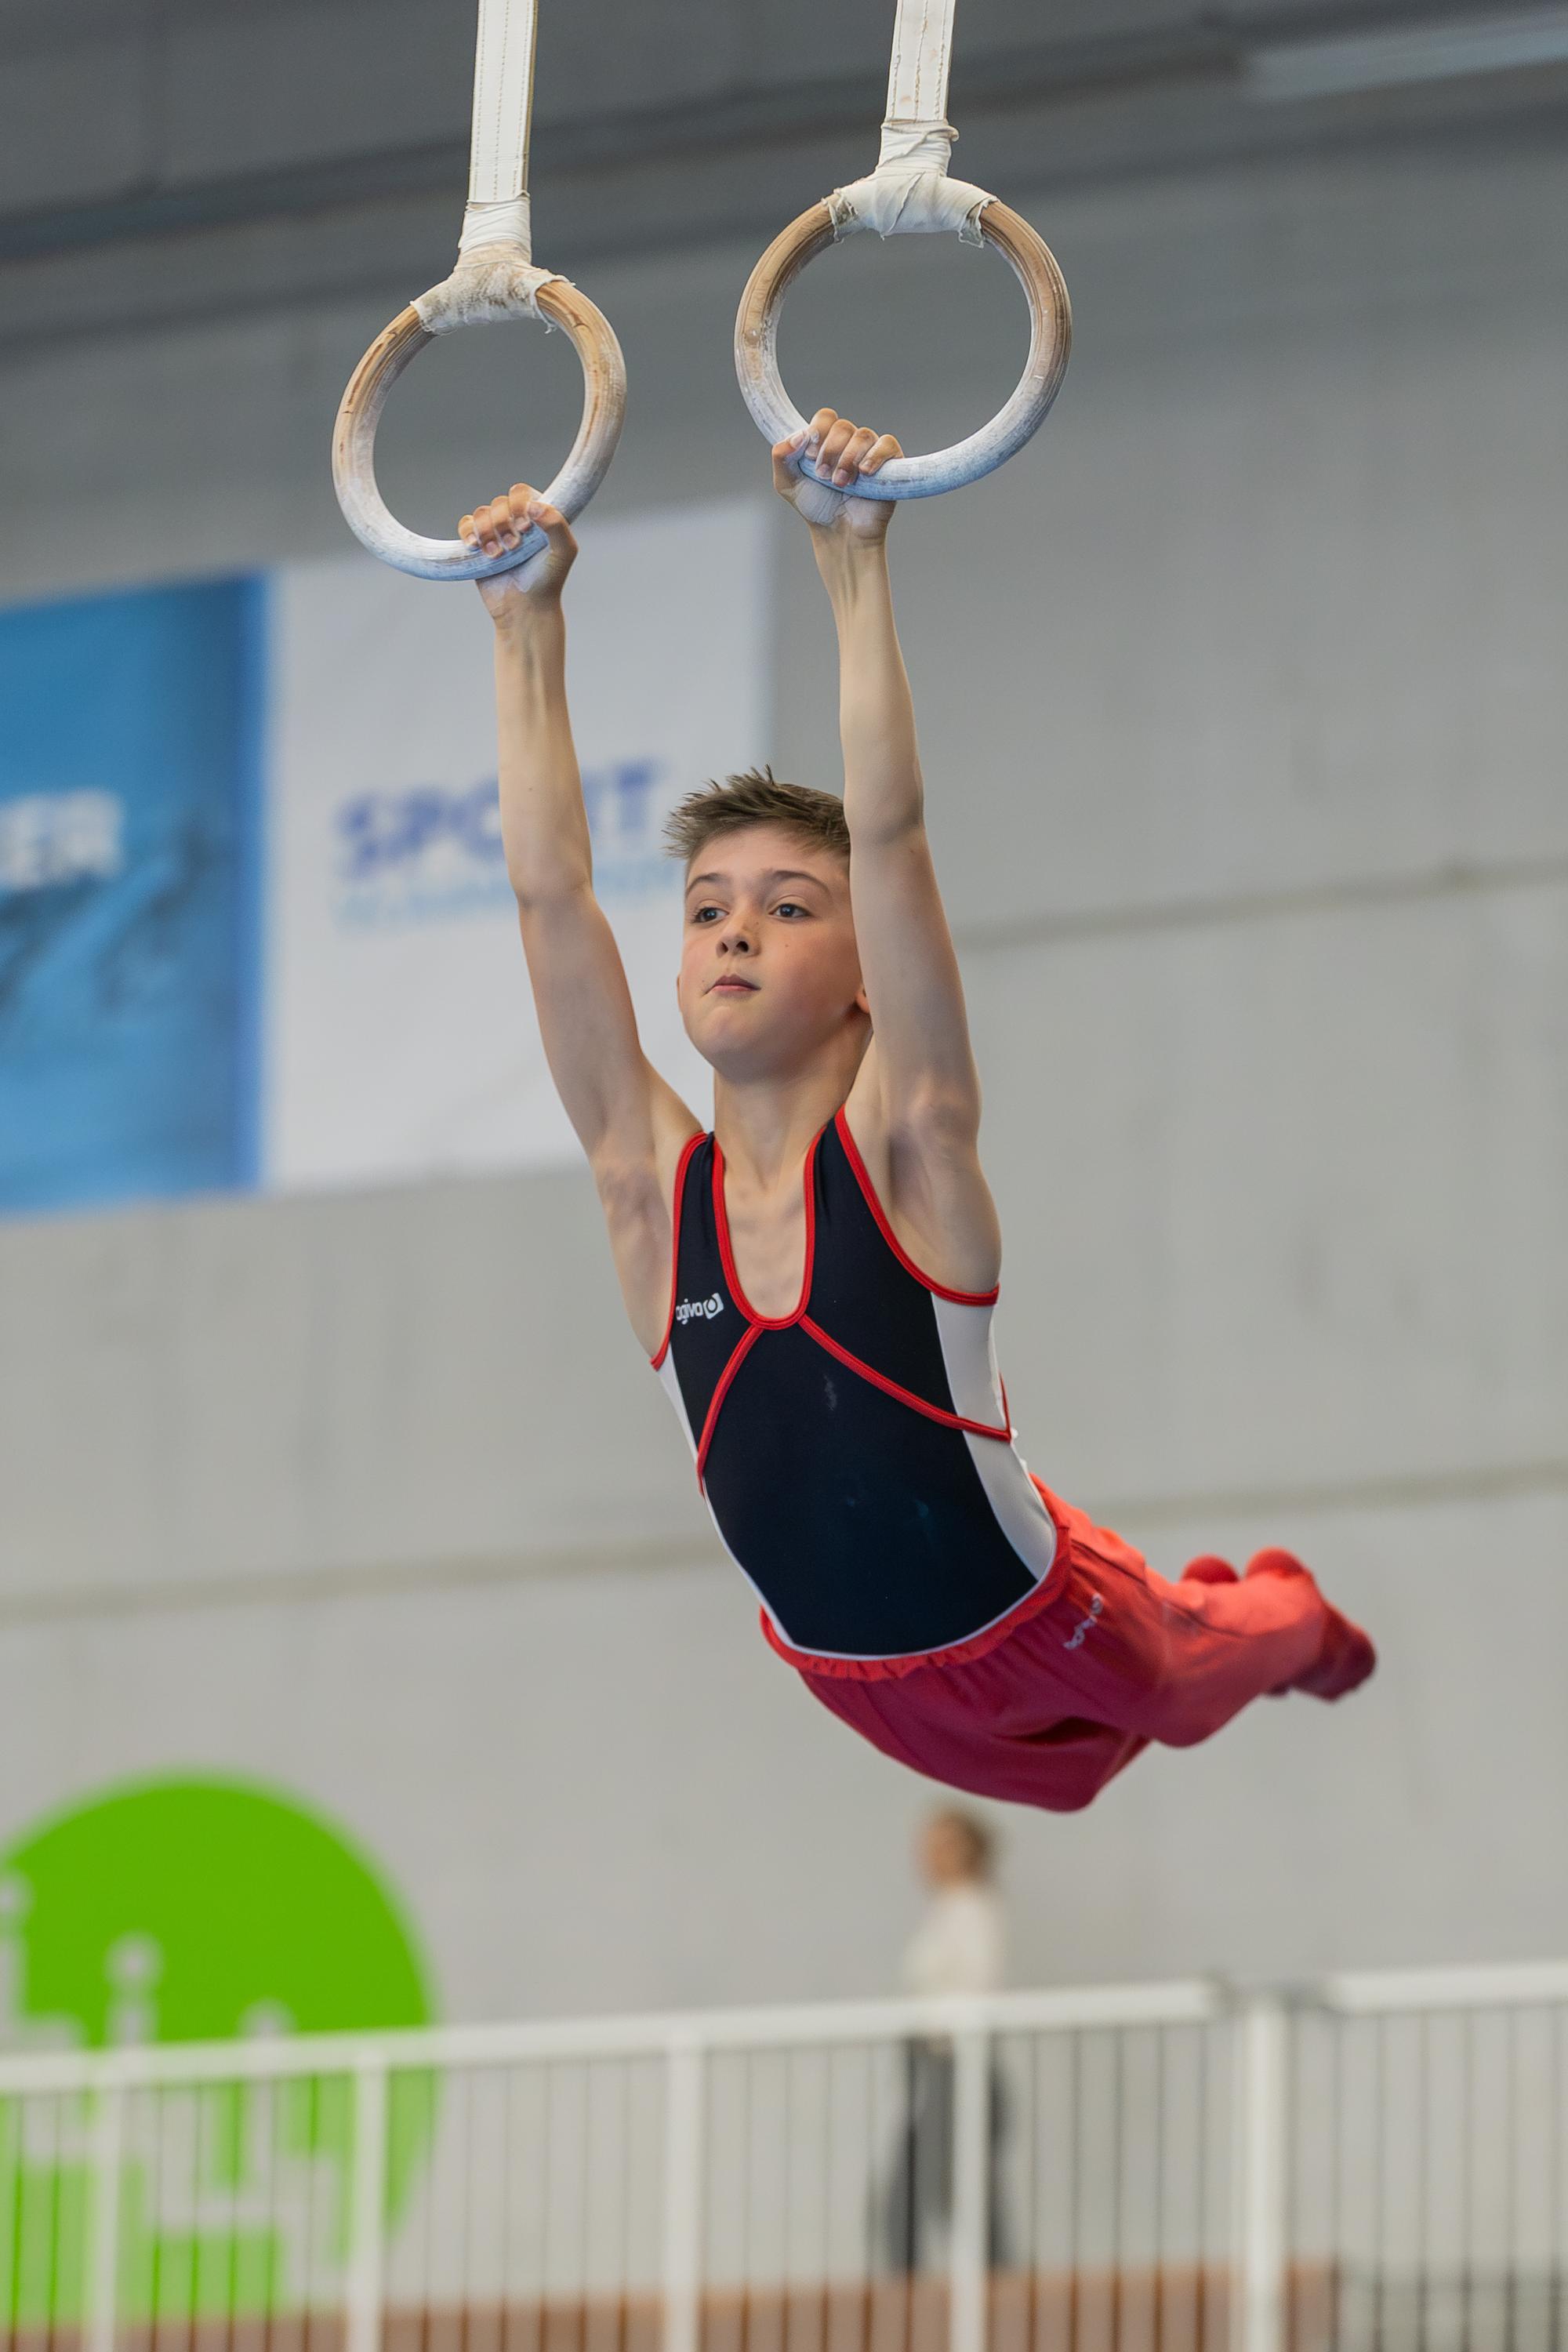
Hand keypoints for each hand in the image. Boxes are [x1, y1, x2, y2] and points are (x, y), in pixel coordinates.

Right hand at [458, 483, 577, 621]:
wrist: (525, 610)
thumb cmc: (548, 582)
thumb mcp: (565, 552)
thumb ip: (557, 523)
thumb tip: (533, 505)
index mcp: (538, 517)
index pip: (521, 493)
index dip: (519, 505)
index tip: (526, 527)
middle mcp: (516, 522)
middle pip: (499, 502)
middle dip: (503, 523)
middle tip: (514, 547)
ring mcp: (496, 534)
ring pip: (481, 513)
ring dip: (487, 531)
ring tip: (497, 555)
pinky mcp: (478, 547)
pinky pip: (466, 525)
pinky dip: (468, 532)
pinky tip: (476, 547)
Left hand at [771, 410, 902, 542]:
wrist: (838, 533)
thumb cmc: (817, 508)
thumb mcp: (787, 484)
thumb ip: (781, 456)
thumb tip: (797, 436)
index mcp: (826, 441)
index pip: (825, 417)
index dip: (817, 431)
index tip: (809, 456)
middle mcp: (849, 443)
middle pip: (843, 426)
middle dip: (830, 451)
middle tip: (824, 476)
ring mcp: (870, 452)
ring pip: (863, 435)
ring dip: (848, 458)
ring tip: (841, 483)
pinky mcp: (890, 464)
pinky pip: (888, 444)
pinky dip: (875, 455)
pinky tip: (864, 472)